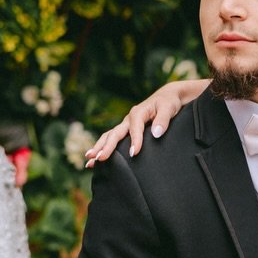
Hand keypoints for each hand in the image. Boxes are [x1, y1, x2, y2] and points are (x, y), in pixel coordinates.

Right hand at [84, 78, 208, 166]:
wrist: (166, 97)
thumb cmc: (168, 103)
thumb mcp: (168, 108)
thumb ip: (163, 120)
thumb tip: (156, 134)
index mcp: (138, 112)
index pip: (135, 128)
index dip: (135, 141)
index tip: (134, 153)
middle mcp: (129, 119)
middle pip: (115, 133)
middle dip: (106, 146)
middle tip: (99, 158)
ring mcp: (126, 125)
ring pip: (109, 136)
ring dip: (99, 148)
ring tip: (89, 161)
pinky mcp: (126, 130)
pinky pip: (112, 139)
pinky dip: (103, 148)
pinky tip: (95, 161)